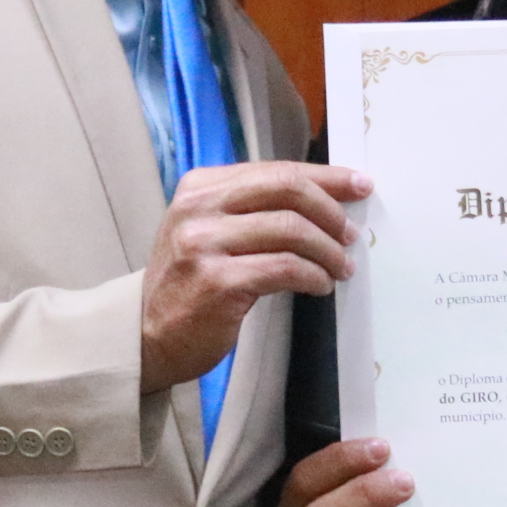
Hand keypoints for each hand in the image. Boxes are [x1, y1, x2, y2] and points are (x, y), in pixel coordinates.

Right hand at [141, 162, 370, 391]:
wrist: (148, 335)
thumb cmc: (188, 284)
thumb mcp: (207, 230)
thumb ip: (250, 209)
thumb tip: (321, 200)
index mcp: (200, 187)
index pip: (275, 170)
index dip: (325, 177)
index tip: (358, 184)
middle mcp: (198, 208)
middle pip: (286, 189)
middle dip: (330, 210)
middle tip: (350, 233)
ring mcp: (204, 244)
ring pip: (291, 229)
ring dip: (327, 249)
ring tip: (341, 266)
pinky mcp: (218, 282)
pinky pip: (284, 268)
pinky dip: (313, 276)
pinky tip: (320, 285)